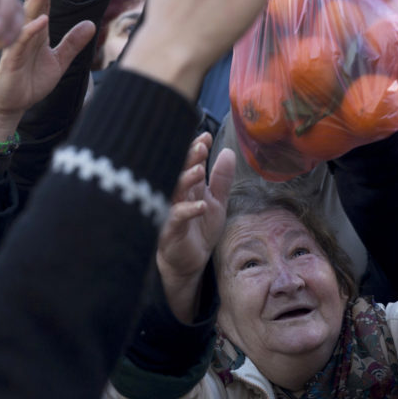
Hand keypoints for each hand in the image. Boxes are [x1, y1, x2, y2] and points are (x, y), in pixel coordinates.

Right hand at [0, 0, 95, 119]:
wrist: (12, 105)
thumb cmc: (31, 81)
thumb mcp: (59, 62)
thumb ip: (72, 43)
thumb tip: (92, 24)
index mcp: (36, 30)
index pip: (44, 3)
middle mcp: (24, 32)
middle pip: (35, 3)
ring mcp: (16, 44)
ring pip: (26, 18)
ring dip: (39, 0)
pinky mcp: (10, 60)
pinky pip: (20, 42)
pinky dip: (30, 31)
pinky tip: (41, 20)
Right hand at [157, 140, 234, 323]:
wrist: (188, 263)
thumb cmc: (198, 231)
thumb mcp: (217, 203)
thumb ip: (221, 179)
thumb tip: (228, 151)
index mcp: (188, 186)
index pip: (189, 162)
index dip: (196, 148)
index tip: (206, 135)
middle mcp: (176, 195)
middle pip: (179, 171)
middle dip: (189, 158)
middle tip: (200, 146)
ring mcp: (170, 211)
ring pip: (174, 190)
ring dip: (186, 180)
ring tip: (199, 171)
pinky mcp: (169, 229)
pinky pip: (177, 217)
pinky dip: (188, 210)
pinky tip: (200, 205)